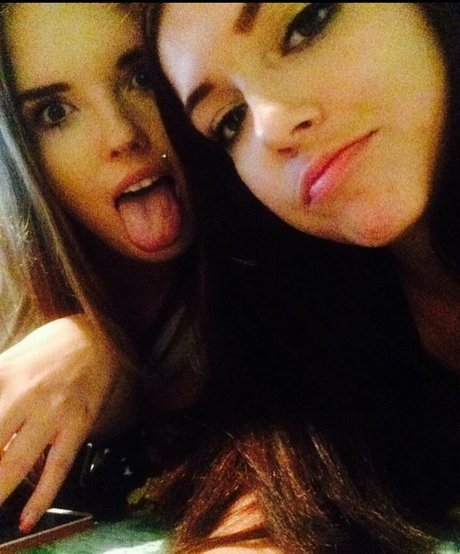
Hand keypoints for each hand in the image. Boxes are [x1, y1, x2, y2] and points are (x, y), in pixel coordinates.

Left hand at [0, 315, 137, 530]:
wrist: (95, 339)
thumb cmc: (45, 352)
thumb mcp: (6, 362)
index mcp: (1, 377)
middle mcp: (24, 395)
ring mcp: (53, 412)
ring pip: (17, 463)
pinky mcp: (78, 425)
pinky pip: (58, 467)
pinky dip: (41, 497)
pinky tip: (26, 519)